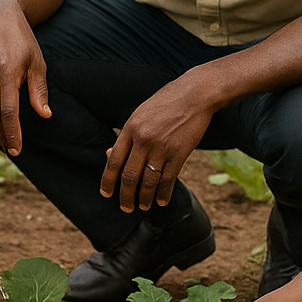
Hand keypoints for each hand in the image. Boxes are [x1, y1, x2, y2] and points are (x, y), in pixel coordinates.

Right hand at [0, 5, 49, 155]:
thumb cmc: (22, 39)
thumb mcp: (37, 62)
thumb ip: (39, 90)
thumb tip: (45, 114)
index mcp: (6, 72)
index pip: (6, 111)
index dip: (11, 133)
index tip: (17, 149)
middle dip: (2, 135)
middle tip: (12, 150)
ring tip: (3, 140)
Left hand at [100, 76, 215, 211]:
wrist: (196, 93)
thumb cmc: (166, 102)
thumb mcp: (141, 114)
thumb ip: (128, 135)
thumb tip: (110, 156)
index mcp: (131, 128)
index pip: (114, 161)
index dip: (108, 180)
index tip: (106, 193)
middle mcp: (143, 139)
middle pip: (129, 176)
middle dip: (125, 196)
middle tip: (125, 208)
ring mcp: (162, 147)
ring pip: (148, 181)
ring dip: (144, 198)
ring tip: (142, 206)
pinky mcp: (180, 153)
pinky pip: (168, 179)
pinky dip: (164, 193)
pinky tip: (162, 201)